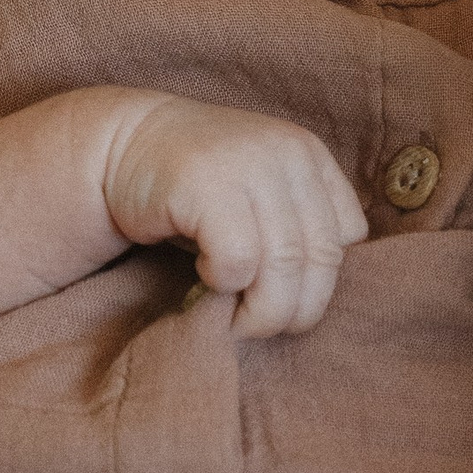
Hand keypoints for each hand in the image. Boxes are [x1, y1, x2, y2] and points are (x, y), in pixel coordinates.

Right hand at [99, 98, 365, 331]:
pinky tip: (205, 274)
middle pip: (321, 259)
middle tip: (258, 326)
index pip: (349, 237)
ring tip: (233, 314)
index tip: (285, 294)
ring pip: (283, 267)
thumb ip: (296, 229)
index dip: (321, 280)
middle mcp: (289, 154)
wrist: (122, 146)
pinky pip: (238, 261)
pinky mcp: (207, 183)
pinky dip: (224, 284)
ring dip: (259, 310)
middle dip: (293, 310)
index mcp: (311, 155)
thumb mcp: (262, 196)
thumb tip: (315, 299)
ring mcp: (250, 164)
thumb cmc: (196, 188)